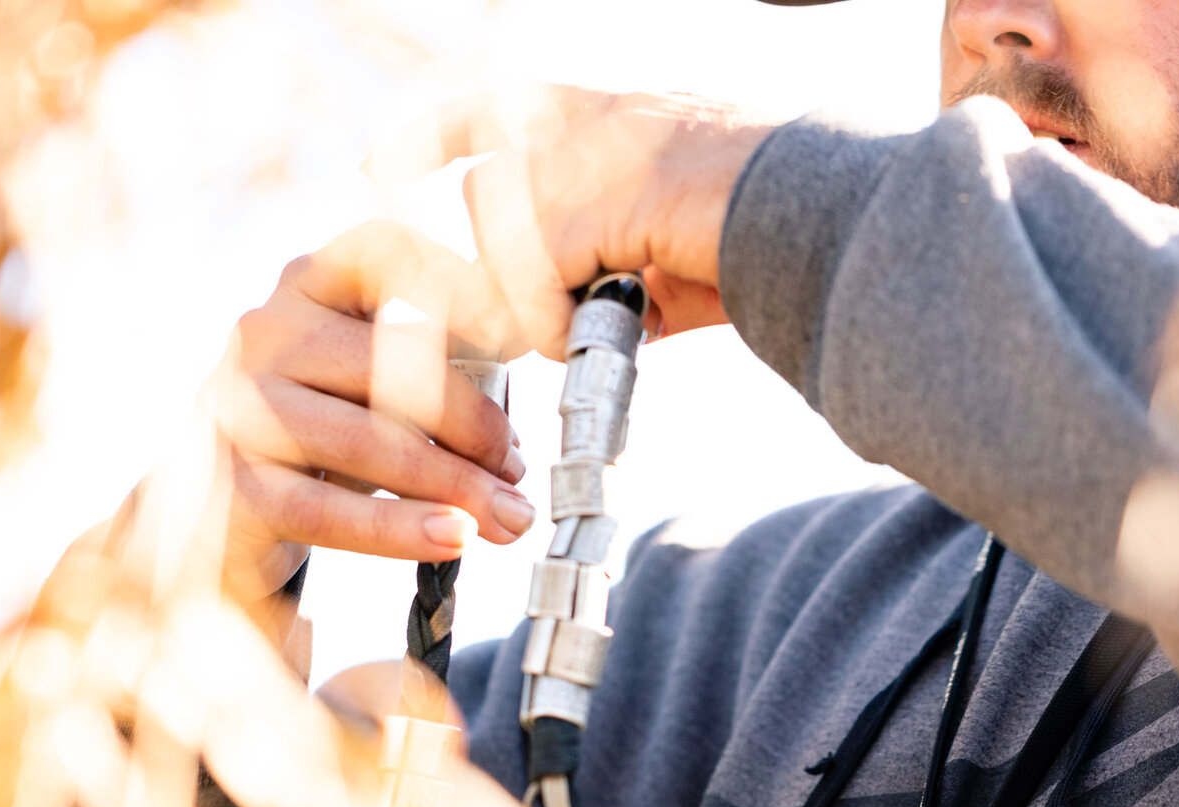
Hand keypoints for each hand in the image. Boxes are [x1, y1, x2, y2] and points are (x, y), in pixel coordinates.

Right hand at [202, 222, 540, 589]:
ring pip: (365, 439)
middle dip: (472, 422)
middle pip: (388, 360)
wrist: (217, 523)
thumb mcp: (371, 386)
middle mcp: (264, 331)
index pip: (384, 251)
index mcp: (306, 286)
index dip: (459, 283)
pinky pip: (329, 510)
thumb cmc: (321, 439)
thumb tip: (520, 394)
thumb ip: (433, 368)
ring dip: (453, 483)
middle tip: (518, 472)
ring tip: (509, 519)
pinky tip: (454, 540)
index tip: (520, 338)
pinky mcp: (232, 485)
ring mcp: (238, 407)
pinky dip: (401, 528)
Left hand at [397, 87, 776, 360]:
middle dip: (502, 271)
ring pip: (501, 254)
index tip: (378, 163)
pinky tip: (635, 316)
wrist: (801, 207)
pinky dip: (571, 326)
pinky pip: (534, 296)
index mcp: (596, 111)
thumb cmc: (760, 222)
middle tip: (563, 311)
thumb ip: (612, 258)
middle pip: (481, 200)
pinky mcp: (568, 211)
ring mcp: (565, 161)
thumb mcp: (670, 227)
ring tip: (625, 306)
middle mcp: (569, 122)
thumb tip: (587, 318)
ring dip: (545, 303)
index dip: (426, 138)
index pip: (481, 108)